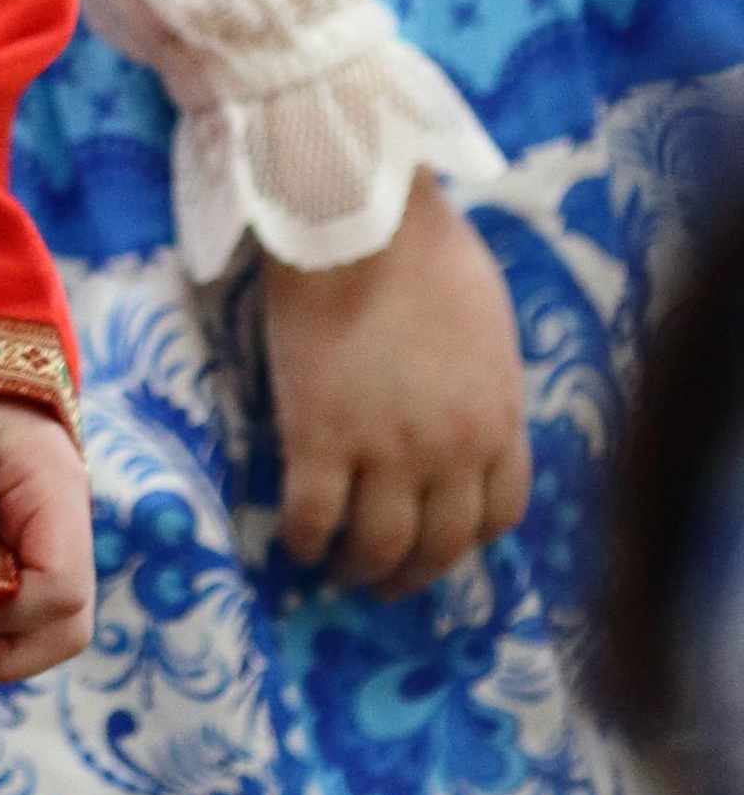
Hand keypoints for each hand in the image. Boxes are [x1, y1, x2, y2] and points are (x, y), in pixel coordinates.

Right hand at [262, 172, 529, 593]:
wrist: (359, 215)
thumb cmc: (424, 246)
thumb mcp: (487, 321)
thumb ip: (484, 379)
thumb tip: (467, 405)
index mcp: (497, 419)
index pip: (500, 514)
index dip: (469, 538)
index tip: (441, 539)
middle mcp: (450, 451)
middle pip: (442, 545)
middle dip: (414, 574)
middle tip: (386, 579)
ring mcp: (383, 450)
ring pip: (377, 546)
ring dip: (359, 568)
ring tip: (337, 567)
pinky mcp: (318, 437)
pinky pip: (311, 518)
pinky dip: (303, 540)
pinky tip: (295, 539)